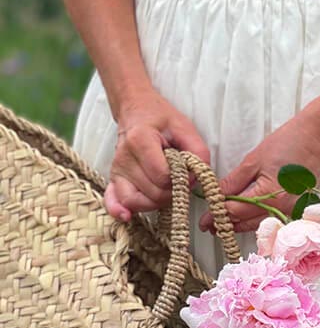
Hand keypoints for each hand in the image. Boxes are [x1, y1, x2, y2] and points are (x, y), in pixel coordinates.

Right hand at [104, 91, 210, 221]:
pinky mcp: (114, 178)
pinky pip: (113, 200)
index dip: (181, 179)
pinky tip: (127, 216)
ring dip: (157, 202)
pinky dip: (119, 211)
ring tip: (165, 188)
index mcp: (141, 140)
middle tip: (178, 180)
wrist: (136, 110)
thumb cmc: (161, 120)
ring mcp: (117, 169)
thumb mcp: (185, 129)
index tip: (186, 171)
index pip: (163, 176)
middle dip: (172, 192)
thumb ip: (198, 152)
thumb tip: (197, 178)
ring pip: (138, 202)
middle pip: (153, 192)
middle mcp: (125, 156)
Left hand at [201, 109, 319, 233]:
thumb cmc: (289, 143)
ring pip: (258, 225)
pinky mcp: (295, 209)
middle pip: (246, 223)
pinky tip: (244, 219)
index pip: (235, 211)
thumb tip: (215, 195)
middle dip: (226, 224)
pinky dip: (255, 221)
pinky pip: (271, 220)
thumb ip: (234, 182)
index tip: (204, 219)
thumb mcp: (254, 160)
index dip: (217, 215)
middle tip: (208, 225)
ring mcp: (291, 211)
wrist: (317, 137)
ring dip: (240, 225)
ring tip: (222, 223)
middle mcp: (282, 209)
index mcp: (270, 196)